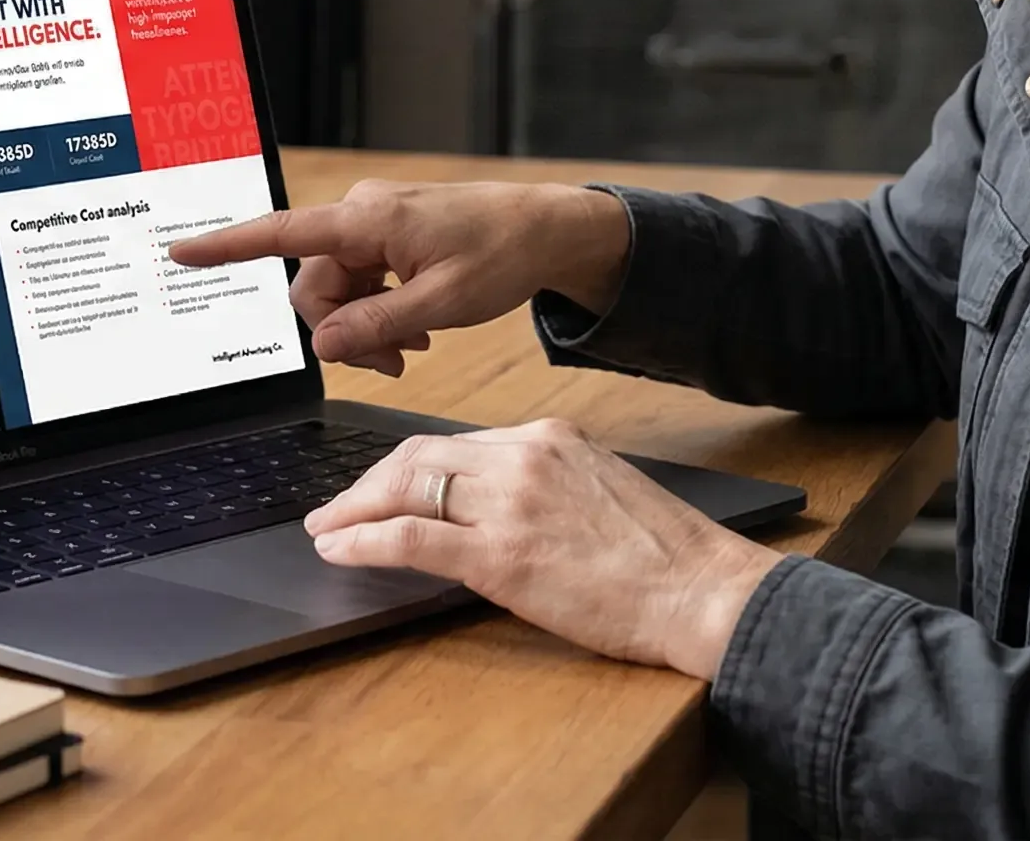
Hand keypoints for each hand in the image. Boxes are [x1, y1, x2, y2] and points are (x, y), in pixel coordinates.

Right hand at [166, 181, 629, 374]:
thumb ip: (378, 326)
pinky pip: (360, 280)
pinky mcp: (387, 233)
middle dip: (343, 331)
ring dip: (365, 325)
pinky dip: (379, 310)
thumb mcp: (443, 304)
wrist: (547, 229)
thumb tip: (324, 346)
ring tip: (413, 348)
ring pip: (338, 289)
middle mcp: (361, 214)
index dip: (227, 246)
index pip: (282, 234)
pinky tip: (414, 330)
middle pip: (316, 286)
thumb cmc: (503, 254)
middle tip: (394, 362)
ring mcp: (373, 222)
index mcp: (368, 221)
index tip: (181, 252)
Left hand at [308, 420, 782, 678]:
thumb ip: (542, 483)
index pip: (453, 443)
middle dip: (367, 484)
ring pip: (405, 489)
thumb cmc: (664, 557)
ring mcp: (509, 503)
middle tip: (336, 509)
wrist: (702, 591)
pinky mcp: (500, 555)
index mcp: (548, 438)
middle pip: (417, 457)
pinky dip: (363, 541)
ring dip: (354, 510)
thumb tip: (490, 503)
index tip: (380, 487)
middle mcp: (523, 457)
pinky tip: (339, 551)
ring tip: (327, 529)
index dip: (405, 468)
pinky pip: (410, 537)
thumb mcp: (599, 491)